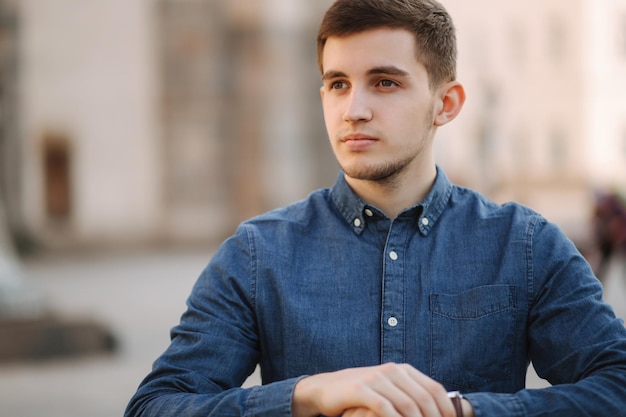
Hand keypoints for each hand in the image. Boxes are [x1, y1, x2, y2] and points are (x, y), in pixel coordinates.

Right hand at [292, 363, 457, 416]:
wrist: (327, 387)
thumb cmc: (361, 393)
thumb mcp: (388, 389)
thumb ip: (408, 395)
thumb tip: (435, 411)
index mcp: (402, 370)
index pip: (434, 388)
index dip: (447, 409)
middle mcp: (392, 371)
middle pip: (423, 398)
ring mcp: (376, 378)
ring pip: (407, 405)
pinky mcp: (361, 389)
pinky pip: (384, 408)